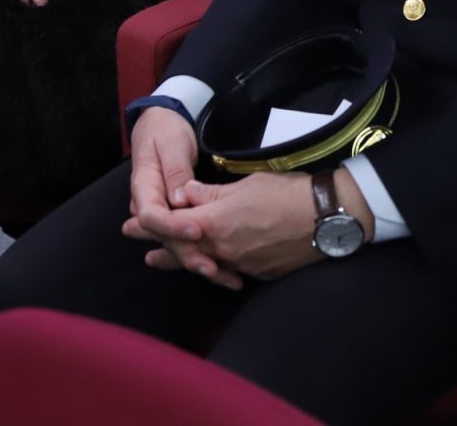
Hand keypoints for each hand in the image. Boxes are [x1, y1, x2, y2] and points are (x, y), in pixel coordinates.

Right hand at [120, 108, 225, 279]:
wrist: (160, 124)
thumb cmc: (166, 131)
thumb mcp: (171, 143)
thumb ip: (175, 169)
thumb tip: (178, 198)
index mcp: (144, 188)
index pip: (154, 217)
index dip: (174, 227)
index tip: (196, 231)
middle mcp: (149, 206)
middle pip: (166, 238)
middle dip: (190, 255)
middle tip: (214, 269)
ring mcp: (162, 213)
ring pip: (176, 243)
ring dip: (199, 261)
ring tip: (224, 276)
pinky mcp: (175, 216)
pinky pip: (185, 238)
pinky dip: (203, 252)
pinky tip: (222, 269)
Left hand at [132, 171, 330, 283]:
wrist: (325, 218)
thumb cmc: (286, 194)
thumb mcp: (245, 184)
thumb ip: (210, 193)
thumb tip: (184, 194)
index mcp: (214, 224)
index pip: (170, 226)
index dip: (147, 225)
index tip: (131, 223)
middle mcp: (221, 250)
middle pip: (181, 251)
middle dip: (157, 246)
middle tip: (137, 244)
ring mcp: (240, 265)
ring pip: (201, 264)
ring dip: (178, 260)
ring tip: (157, 261)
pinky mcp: (258, 272)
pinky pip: (227, 271)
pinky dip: (212, 266)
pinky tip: (207, 266)